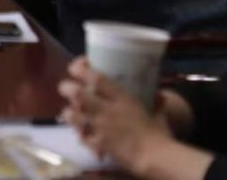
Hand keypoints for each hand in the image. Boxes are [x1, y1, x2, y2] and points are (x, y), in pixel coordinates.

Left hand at [57, 57, 175, 173]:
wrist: (156, 158)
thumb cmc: (160, 134)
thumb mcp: (158, 113)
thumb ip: (155, 102)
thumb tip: (159, 94)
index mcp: (121, 98)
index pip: (95, 78)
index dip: (80, 68)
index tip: (77, 68)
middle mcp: (106, 110)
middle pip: (75, 93)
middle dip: (66, 88)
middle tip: (67, 88)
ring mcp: (99, 127)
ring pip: (72, 114)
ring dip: (69, 111)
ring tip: (72, 111)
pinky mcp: (97, 144)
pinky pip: (80, 136)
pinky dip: (79, 134)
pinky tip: (82, 133)